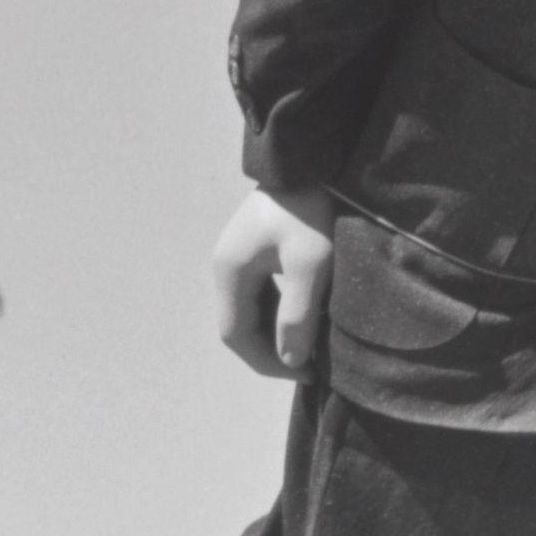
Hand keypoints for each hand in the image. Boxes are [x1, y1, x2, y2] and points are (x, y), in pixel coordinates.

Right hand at [211, 185, 337, 377]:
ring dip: (274, 333)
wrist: (306, 162)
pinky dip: (277, 313)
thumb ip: (296, 316)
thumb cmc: (308, 212)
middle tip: (310, 365)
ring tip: (310, 346)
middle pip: (239, 326)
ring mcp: (236, 258)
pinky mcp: (252, 250)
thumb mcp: (309, 265)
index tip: (304, 373)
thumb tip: (290, 360)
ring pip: (249, 311)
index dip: (267, 362)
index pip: (236, 335)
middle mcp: (224, 268)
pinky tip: (304, 317)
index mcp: (230, 273)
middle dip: (271, 351)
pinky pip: (259, 294)